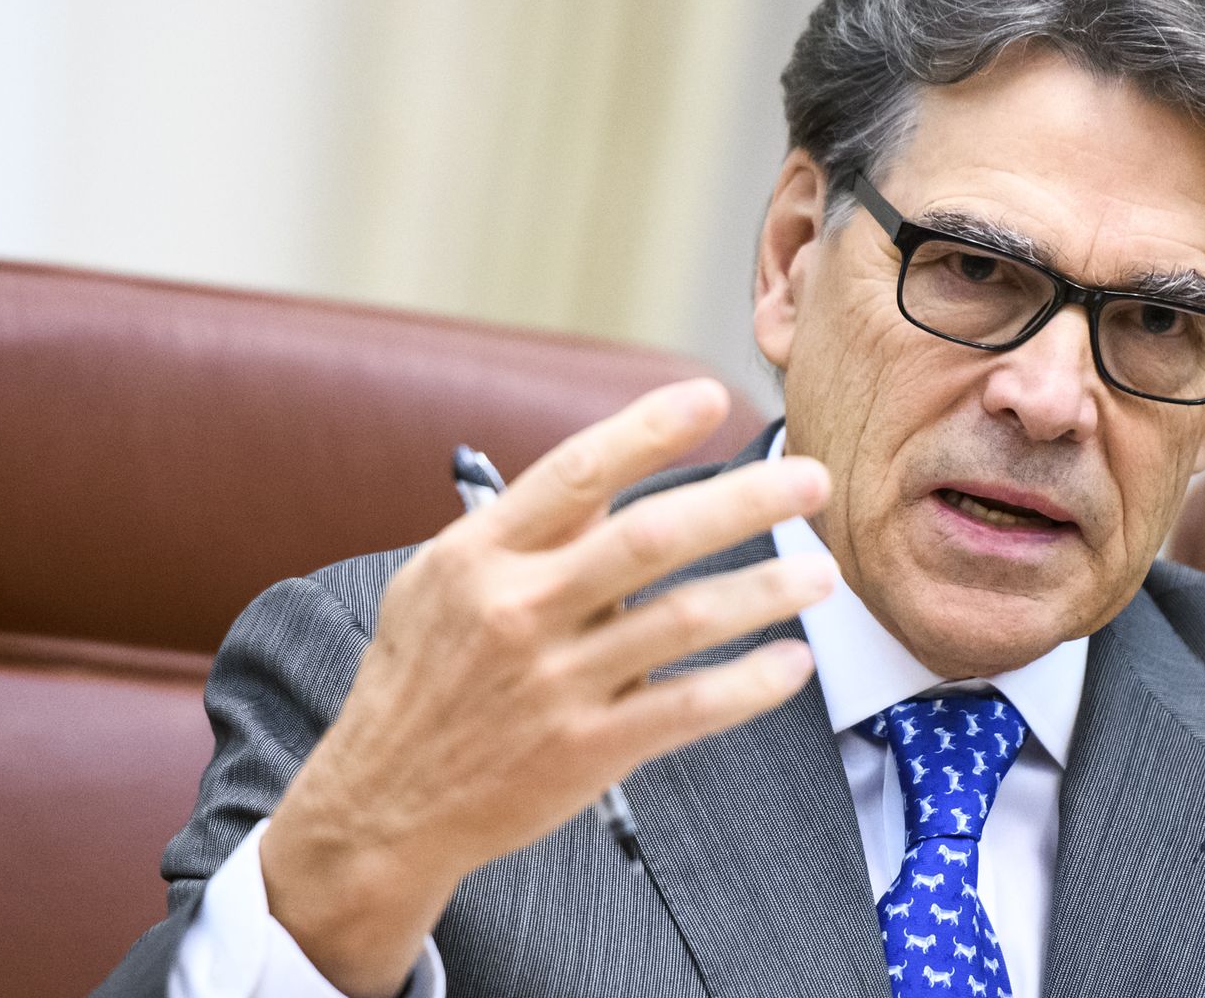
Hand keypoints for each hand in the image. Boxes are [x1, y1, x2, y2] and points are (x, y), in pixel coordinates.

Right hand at [259, 379, 832, 996]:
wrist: (382, 805)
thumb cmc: (420, 681)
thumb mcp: (438, 583)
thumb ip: (520, 533)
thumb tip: (606, 478)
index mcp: (482, 555)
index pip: (578, 472)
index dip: (649, 430)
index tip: (712, 398)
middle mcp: (519, 609)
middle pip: (652, 537)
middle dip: (744, 501)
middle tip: (813, 482)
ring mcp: (555, 683)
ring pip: (684, 619)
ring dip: (766, 590)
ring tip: (822, 575)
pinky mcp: (586, 750)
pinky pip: (687, 707)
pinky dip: (748, 685)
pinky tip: (790, 664)